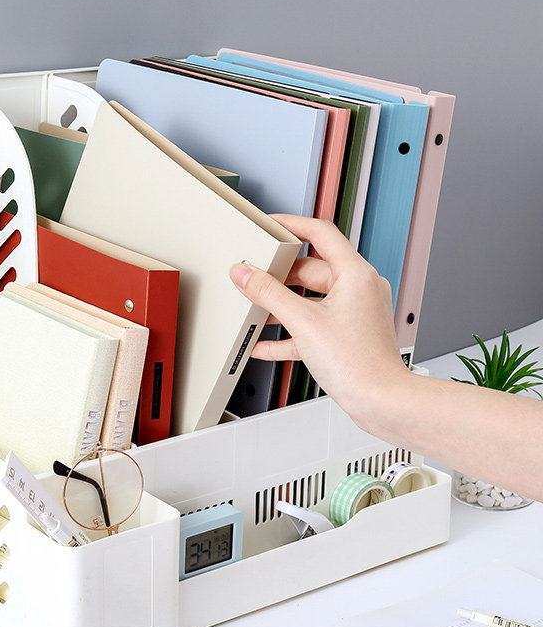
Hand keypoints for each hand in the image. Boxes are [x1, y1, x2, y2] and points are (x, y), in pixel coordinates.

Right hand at [229, 214, 409, 425]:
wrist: (381, 401)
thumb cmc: (360, 363)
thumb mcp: (304, 322)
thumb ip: (269, 294)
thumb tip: (246, 274)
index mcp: (355, 274)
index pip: (321, 234)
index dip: (292, 225)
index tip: (269, 224)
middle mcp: (358, 289)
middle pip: (310, 269)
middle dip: (279, 275)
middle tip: (253, 275)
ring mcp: (353, 313)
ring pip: (309, 299)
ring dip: (281, 306)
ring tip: (255, 309)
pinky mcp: (345, 336)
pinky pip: (311, 326)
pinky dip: (289, 332)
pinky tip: (264, 343)